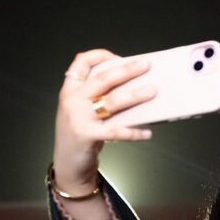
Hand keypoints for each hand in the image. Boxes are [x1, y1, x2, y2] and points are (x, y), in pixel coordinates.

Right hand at [53, 49, 155, 197]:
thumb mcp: (82, 111)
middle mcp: (72, 99)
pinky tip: (147, 133)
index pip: (82, 62)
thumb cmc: (80, 135)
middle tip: (146, 65)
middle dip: (127, 70)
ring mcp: (78, 116)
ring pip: (112, 101)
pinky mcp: (87, 135)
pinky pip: (116, 131)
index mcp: (70, 89)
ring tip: (152, 92)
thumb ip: (97, 98)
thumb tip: (131, 89)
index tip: (120, 57)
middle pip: (103, 78)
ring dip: (135, 95)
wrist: (68, 164)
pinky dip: (133, 132)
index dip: (101, 56)